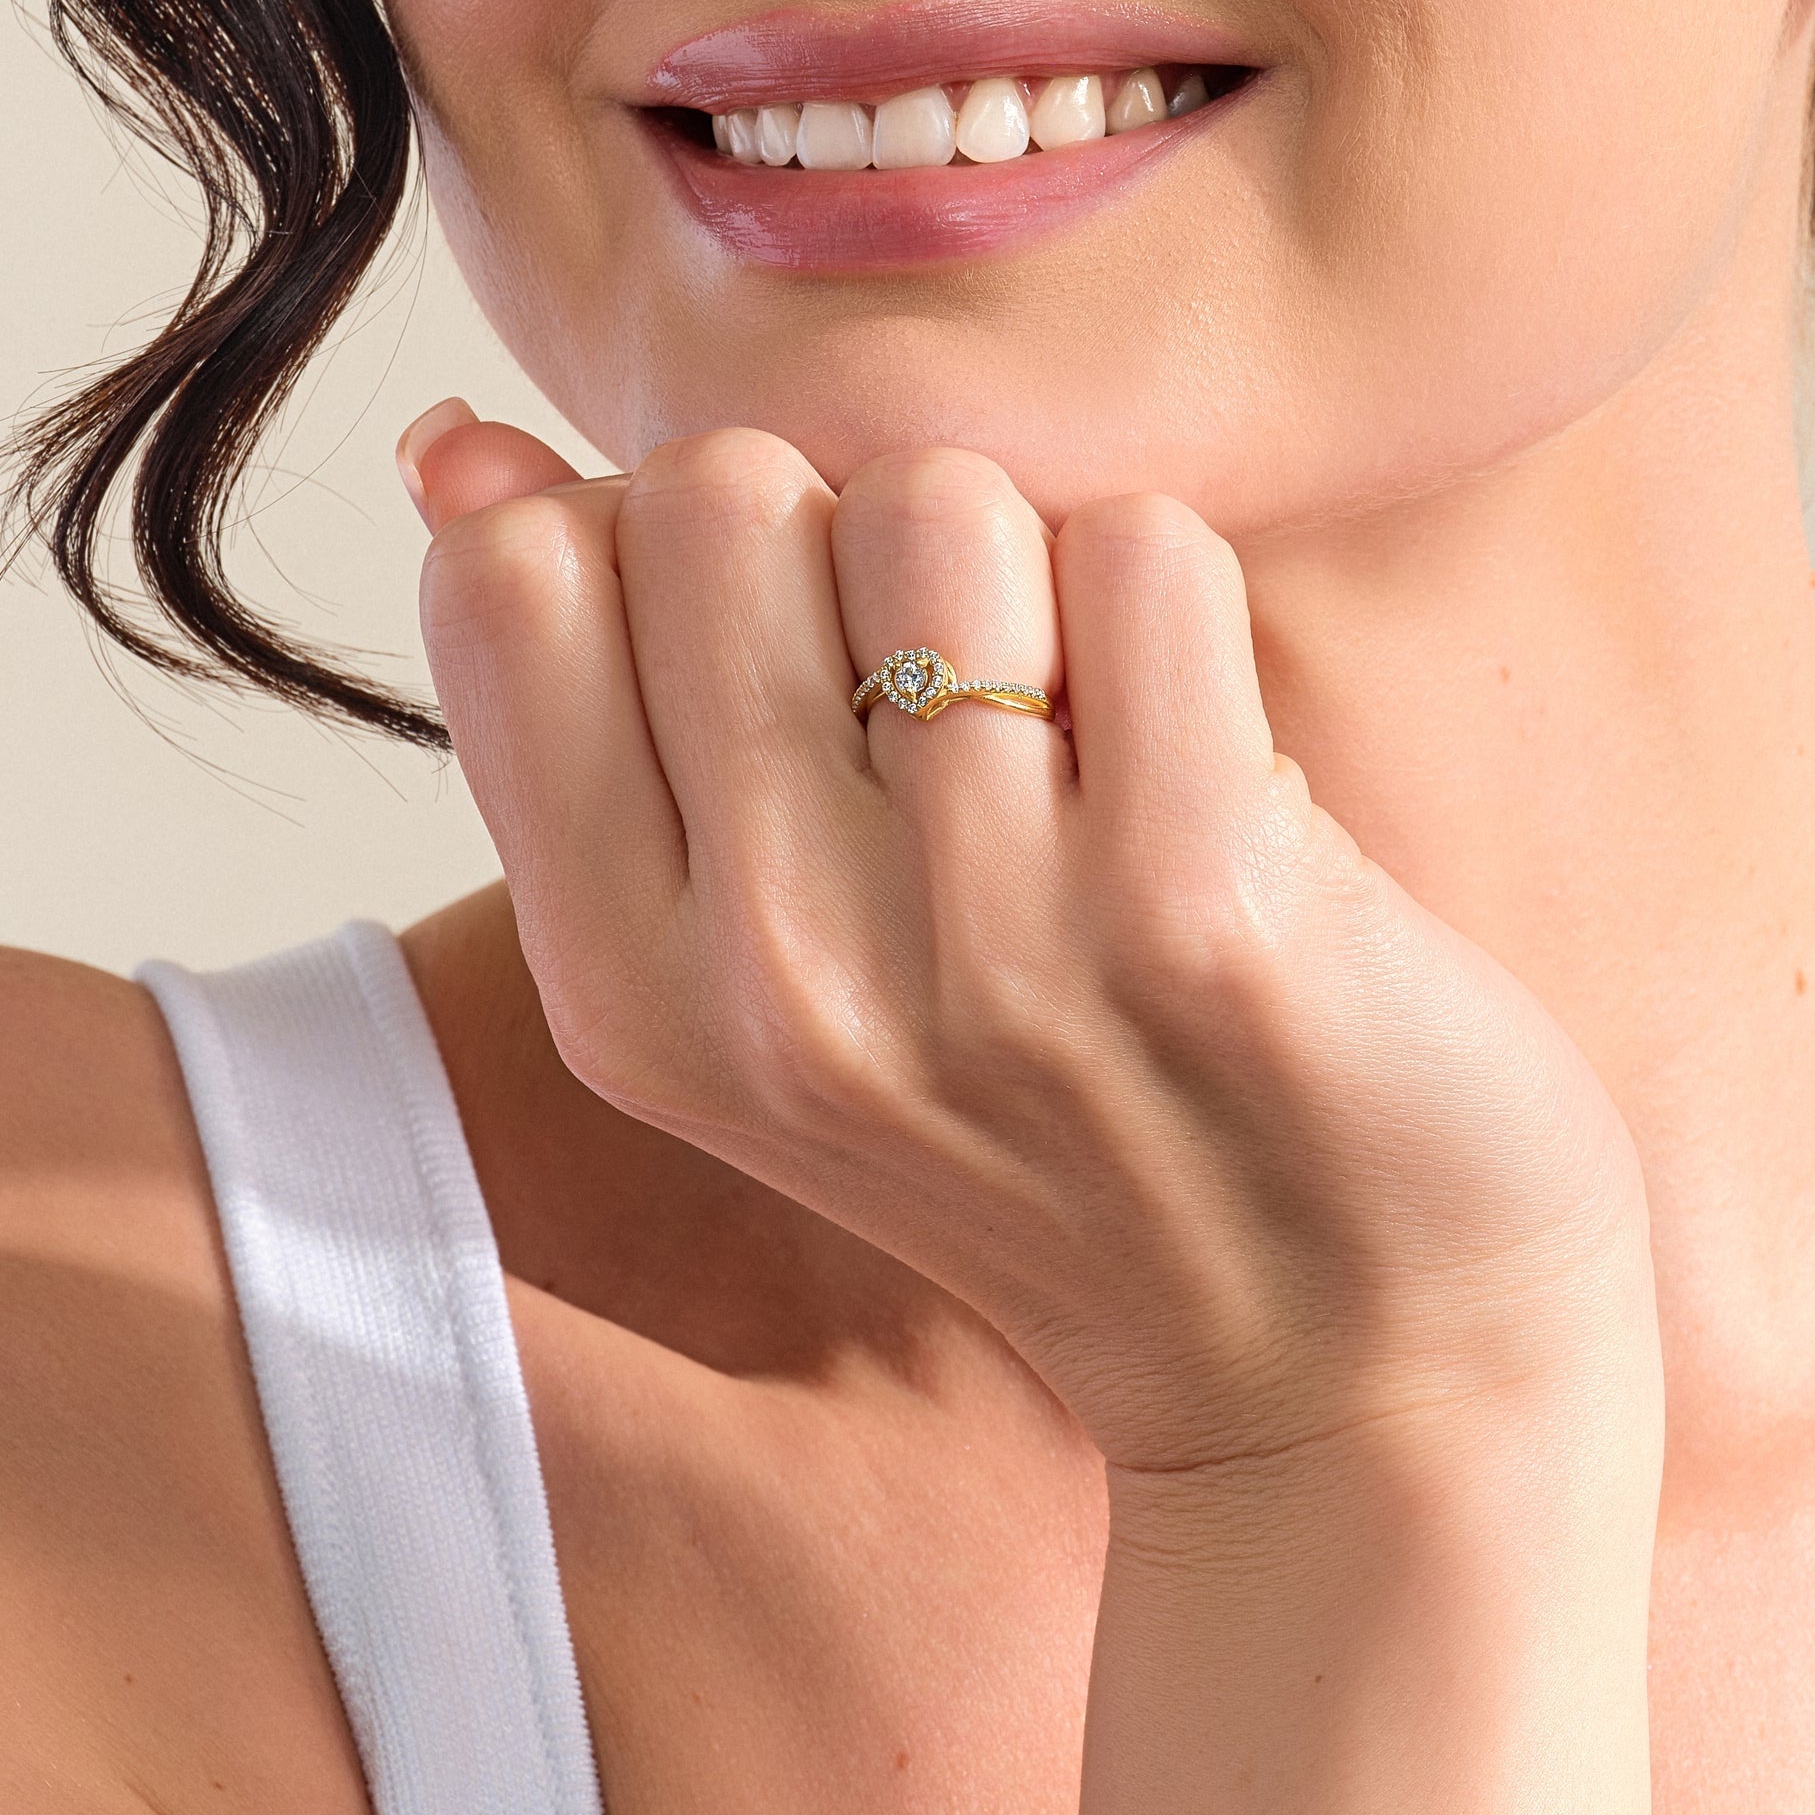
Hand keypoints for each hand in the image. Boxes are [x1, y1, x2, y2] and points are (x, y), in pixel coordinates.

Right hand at [403, 406, 1656, 1479]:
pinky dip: (1186, 613)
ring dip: (1034, 568)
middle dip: (854, 539)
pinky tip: (1214, 770)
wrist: (1360, 1373)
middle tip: (973, 710)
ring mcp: (981, 948)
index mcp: (629, 995)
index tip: (791, 663)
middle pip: (717, 491)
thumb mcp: (766, 980)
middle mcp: (771, 983)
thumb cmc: (1068, 1129)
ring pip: (933, 497)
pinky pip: (1141, 551)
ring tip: (1096, 749)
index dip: (665, 545)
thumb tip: (453, 441)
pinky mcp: (1192, 900)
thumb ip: (599, 713)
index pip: (513, 576)